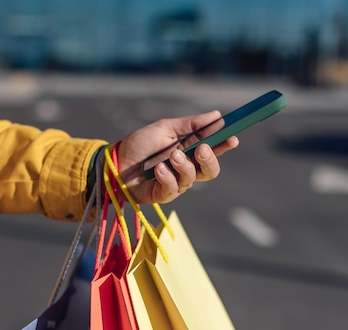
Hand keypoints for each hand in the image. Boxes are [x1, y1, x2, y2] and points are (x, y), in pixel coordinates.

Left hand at [116, 110, 238, 203]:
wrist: (114, 161)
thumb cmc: (139, 144)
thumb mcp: (165, 128)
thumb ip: (190, 124)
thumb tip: (217, 115)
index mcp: (189, 151)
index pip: (213, 150)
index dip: (224, 145)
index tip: (233, 137)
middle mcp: (185, 169)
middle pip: (210, 171)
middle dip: (209, 159)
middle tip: (202, 148)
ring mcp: (175, 183)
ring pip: (192, 178)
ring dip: (183, 165)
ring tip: (171, 156)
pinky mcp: (162, 195)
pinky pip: (173, 189)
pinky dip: (167, 177)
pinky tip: (157, 169)